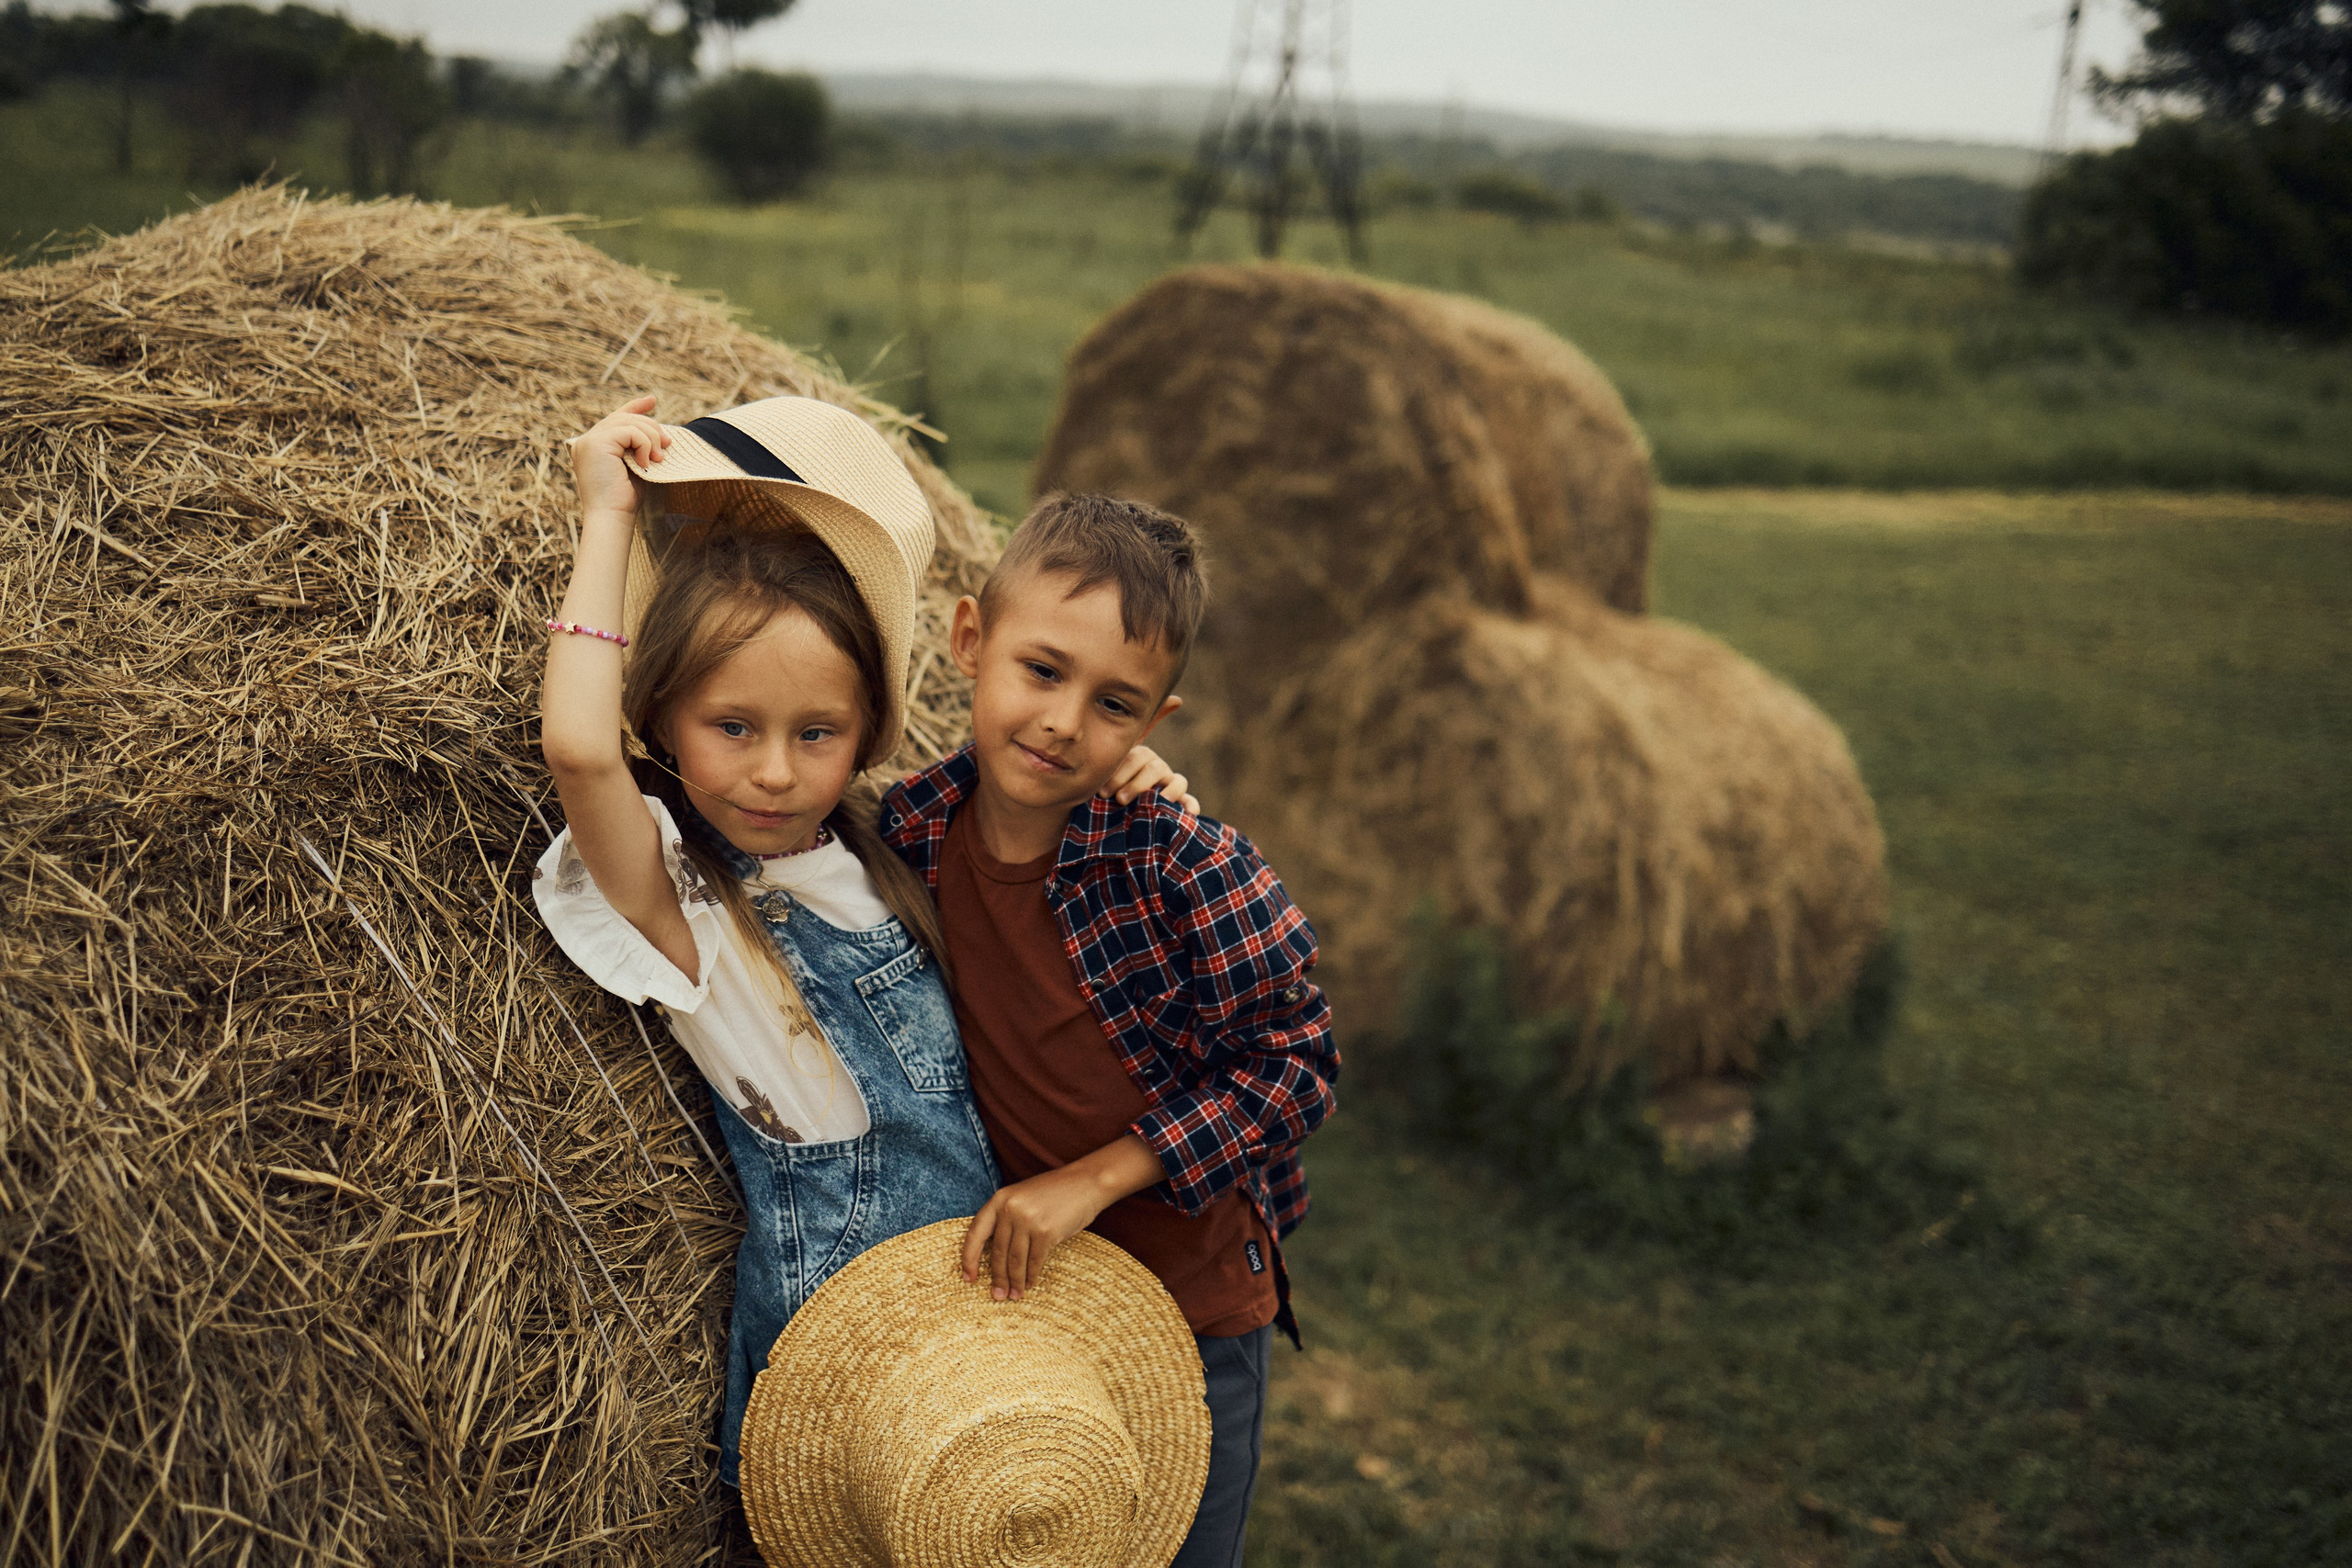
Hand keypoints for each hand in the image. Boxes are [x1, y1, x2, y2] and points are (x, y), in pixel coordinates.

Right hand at [567, 394, 670, 518]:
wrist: (612, 517)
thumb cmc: (624, 499)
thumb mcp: (634, 467)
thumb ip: (638, 448)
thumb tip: (660, 433)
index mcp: (593, 446)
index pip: (615, 418)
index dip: (634, 407)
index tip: (652, 401)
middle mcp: (586, 441)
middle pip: (625, 418)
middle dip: (651, 428)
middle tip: (668, 445)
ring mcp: (589, 441)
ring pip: (629, 423)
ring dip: (651, 438)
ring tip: (658, 459)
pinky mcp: (596, 443)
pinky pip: (630, 431)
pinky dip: (645, 445)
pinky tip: (646, 462)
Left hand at [961, 1133, 1165, 1299]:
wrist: (1086, 1183)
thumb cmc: (1055, 1193)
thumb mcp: (1022, 1197)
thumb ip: (1007, 1218)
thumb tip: (993, 1256)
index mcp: (1000, 1198)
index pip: (976, 1233)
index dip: (969, 1258)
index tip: (968, 1277)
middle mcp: (1010, 1209)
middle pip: (997, 1251)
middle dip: (997, 1277)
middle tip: (997, 1295)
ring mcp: (1028, 1220)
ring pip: (1015, 1260)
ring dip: (1014, 1281)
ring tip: (1013, 1295)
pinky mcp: (1046, 1232)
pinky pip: (1034, 1261)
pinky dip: (1031, 1276)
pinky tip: (1030, 1284)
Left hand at [1103, 744, 1199, 814]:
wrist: (1116, 806)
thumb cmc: (1107, 794)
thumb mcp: (1103, 784)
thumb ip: (1102, 785)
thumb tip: (1096, 793)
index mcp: (1137, 758)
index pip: (1133, 759)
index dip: (1118, 775)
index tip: (1103, 793)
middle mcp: (1156, 767)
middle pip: (1153, 768)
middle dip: (1136, 784)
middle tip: (1120, 800)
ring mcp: (1170, 783)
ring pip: (1176, 781)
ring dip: (1165, 793)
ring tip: (1150, 807)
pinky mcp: (1181, 800)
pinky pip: (1189, 800)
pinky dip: (1190, 806)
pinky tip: (1190, 813)